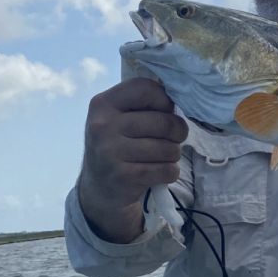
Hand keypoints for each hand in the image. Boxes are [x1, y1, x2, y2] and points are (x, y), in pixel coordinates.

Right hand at [77, 78, 187, 241]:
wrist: (98, 187)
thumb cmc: (118, 145)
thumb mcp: (118, 117)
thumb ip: (142, 104)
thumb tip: (179, 98)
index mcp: (103, 104)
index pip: (145, 89)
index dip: (165, 100)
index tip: (166, 111)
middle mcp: (103, 126)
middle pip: (164, 122)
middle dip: (178, 132)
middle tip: (173, 138)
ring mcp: (111, 152)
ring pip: (169, 148)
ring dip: (174, 154)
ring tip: (162, 156)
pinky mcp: (123, 177)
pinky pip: (166, 170)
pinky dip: (171, 172)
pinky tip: (160, 172)